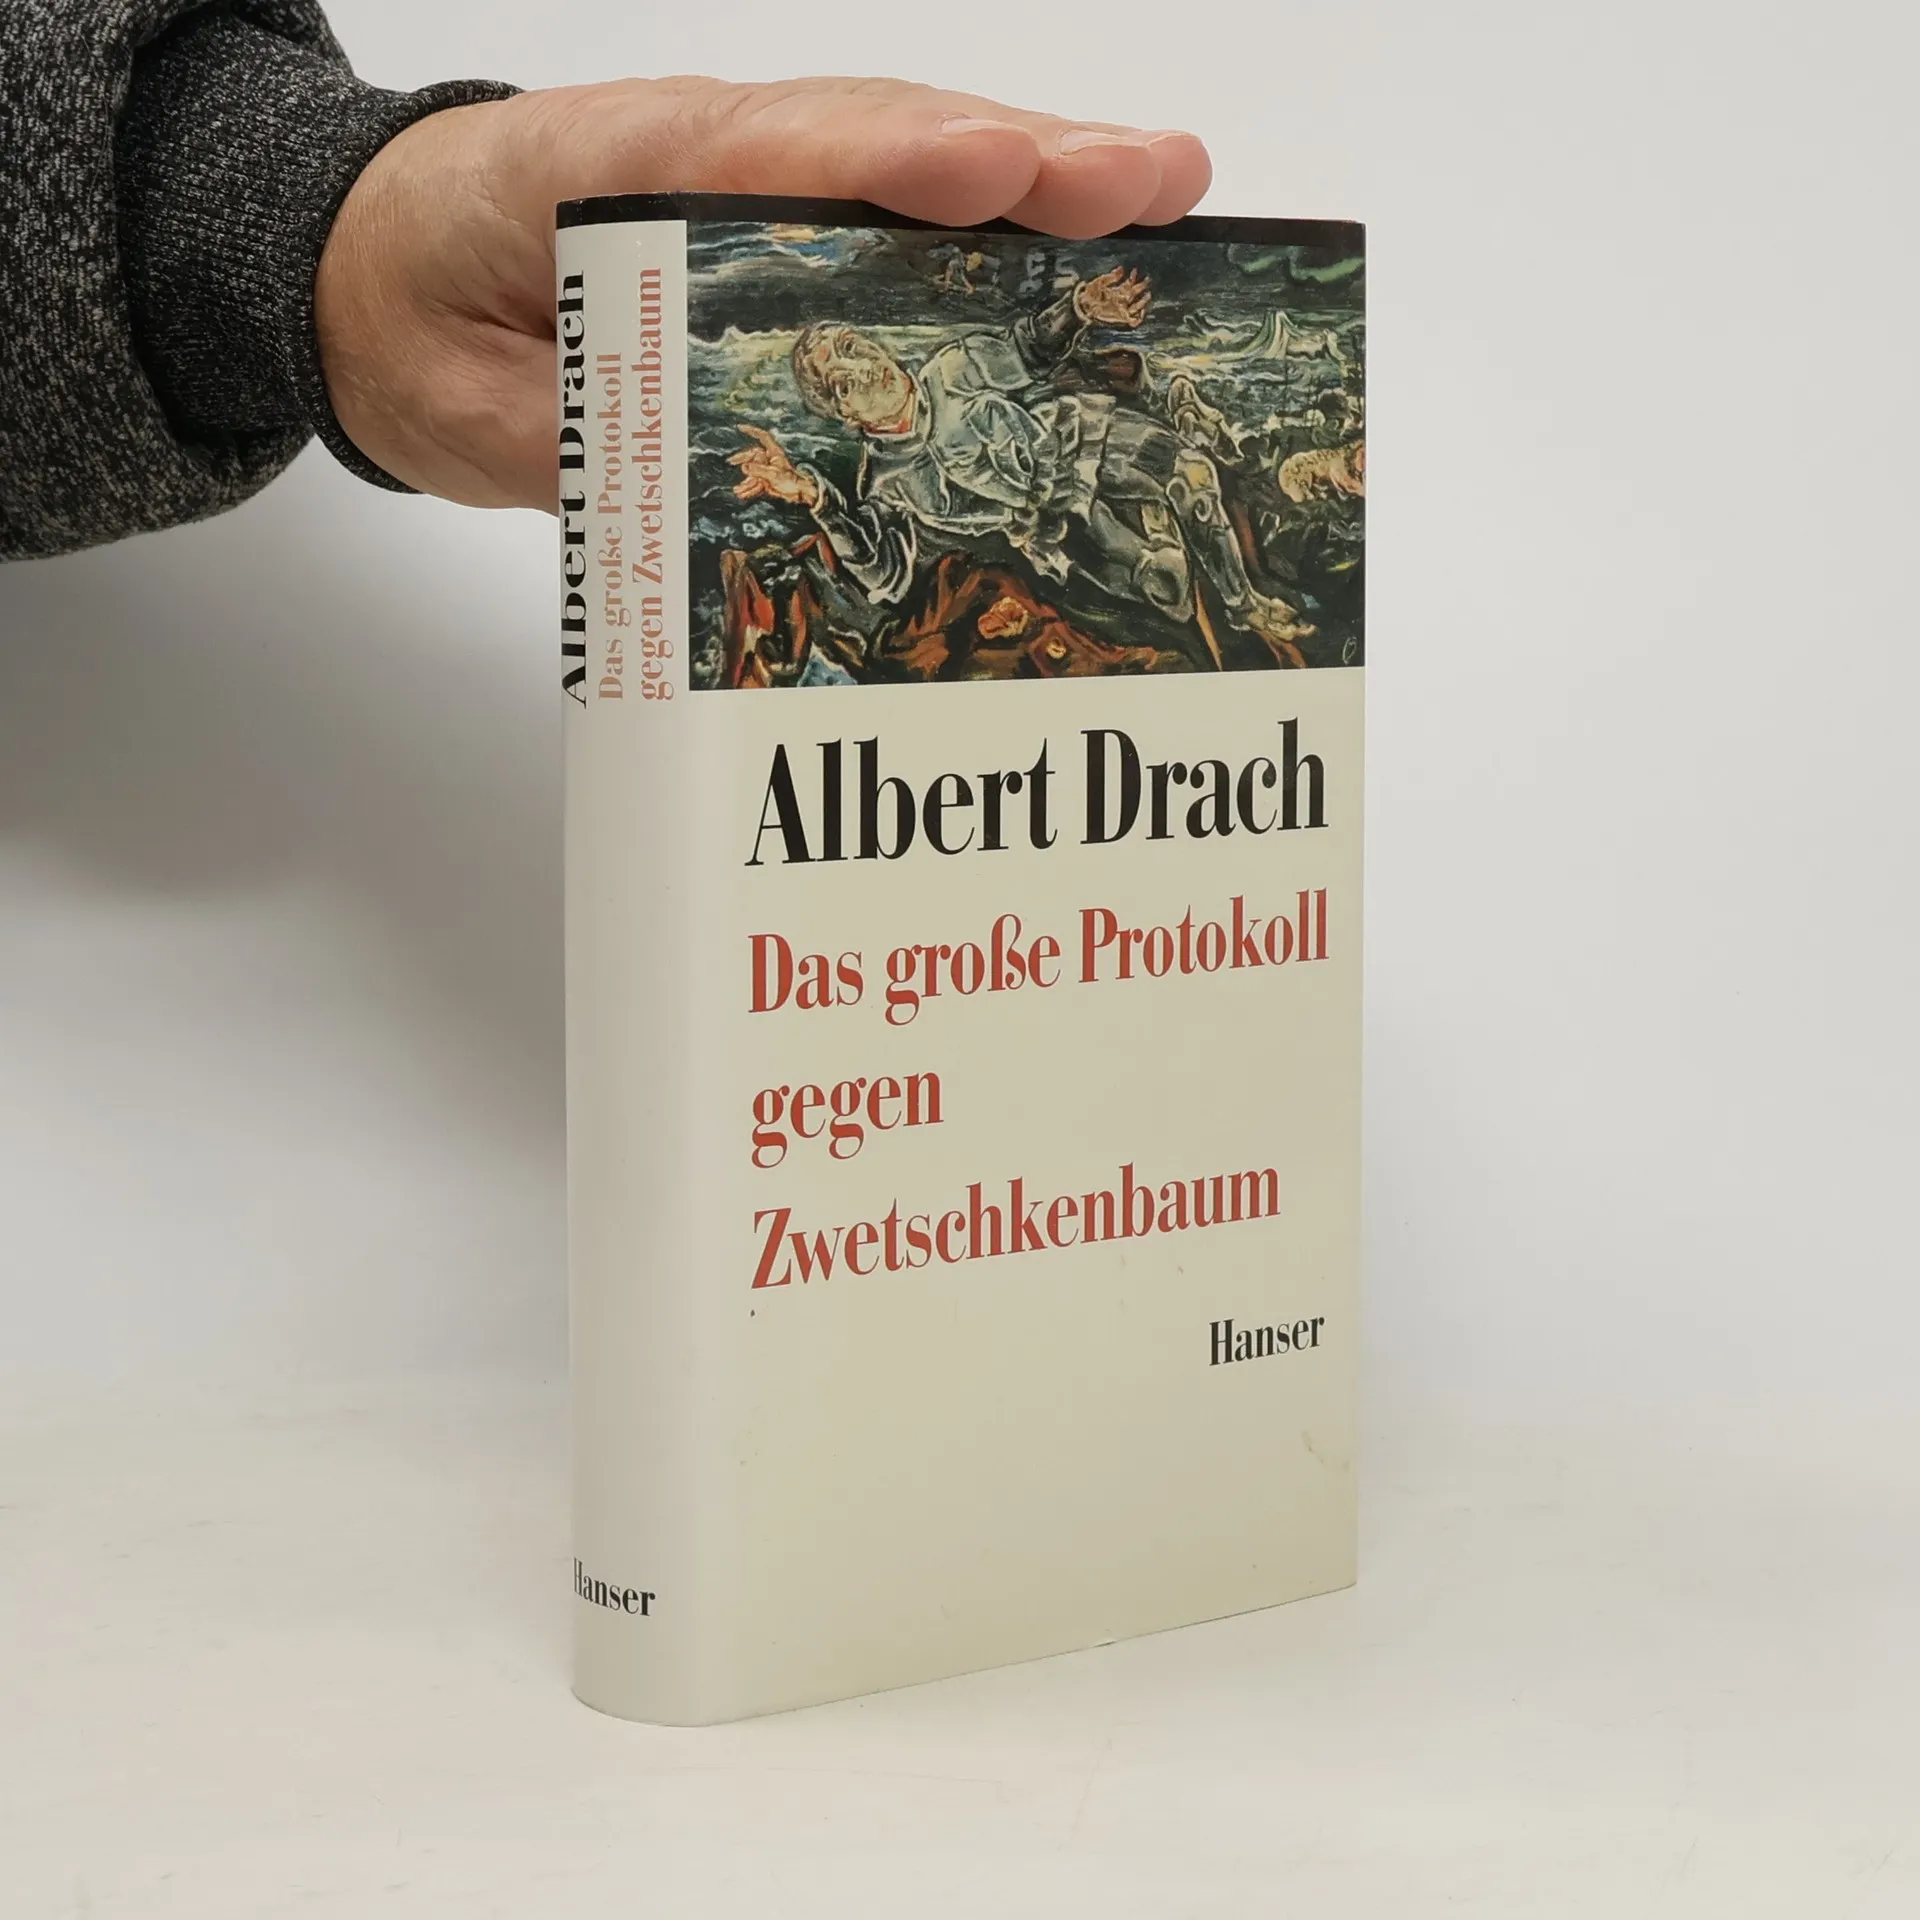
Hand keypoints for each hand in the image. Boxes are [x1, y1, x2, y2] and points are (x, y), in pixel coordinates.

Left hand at [314, 78, 1210, 509]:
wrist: (374, 283)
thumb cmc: (421, 322)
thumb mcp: (483, 408)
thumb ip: (599, 444)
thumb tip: (732, 494)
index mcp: (616, 171)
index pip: (774, 150)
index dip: (895, 163)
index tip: (1003, 173)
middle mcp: (707, 157)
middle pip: (880, 139)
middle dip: (1025, 161)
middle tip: (1157, 186)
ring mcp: (753, 189)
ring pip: (904, 167)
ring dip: (1037, 191)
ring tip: (1163, 208)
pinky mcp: (776, 237)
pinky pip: (890, 226)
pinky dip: (990, 240)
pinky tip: (1081, 266)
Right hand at [730, 424, 818, 505]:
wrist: (801, 494)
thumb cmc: (791, 481)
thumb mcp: (773, 475)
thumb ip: (758, 470)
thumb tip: (744, 467)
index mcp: (774, 453)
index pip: (763, 437)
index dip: (752, 431)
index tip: (740, 428)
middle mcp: (770, 460)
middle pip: (753, 456)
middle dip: (742, 460)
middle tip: (730, 462)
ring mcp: (769, 470)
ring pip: (753, 473)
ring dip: (745, 482)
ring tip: (737, 490)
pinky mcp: (768, 481)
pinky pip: (756, 483)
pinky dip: (749, 489)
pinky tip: (742, 494)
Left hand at [1073, 267, 1151, 328]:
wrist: (1084, 308)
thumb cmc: (1090, 294)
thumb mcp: (1100, 282)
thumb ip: (1111, 277)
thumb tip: (1121, 268)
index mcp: (1117, 291)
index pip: (1129, 284)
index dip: (1133, 277)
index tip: (1134, 270)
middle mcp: (1121, 301)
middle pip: (1135, 293)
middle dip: (1142, 286)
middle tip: (1148, 280)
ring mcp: (1121, 310)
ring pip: (1137, 306)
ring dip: (1143, 301)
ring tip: (1148, 295)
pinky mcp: (1121, 319)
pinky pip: (1133, 321)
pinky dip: (1139, 319)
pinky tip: (1141, 312)